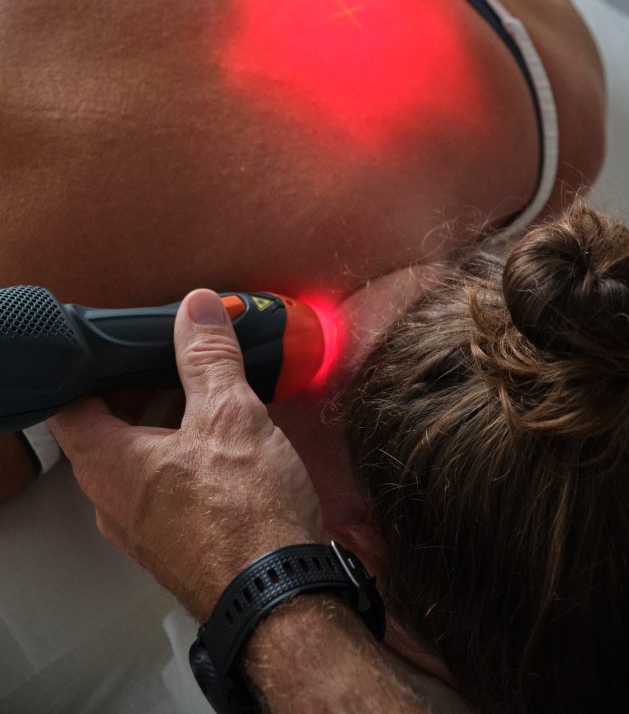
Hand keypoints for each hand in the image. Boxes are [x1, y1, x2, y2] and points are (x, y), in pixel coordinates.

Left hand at [49, 289, 324, 622]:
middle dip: (141, 381)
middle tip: (177, 348)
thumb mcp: (229, 416)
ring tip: (209, 382)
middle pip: (106, 424)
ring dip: (168, 414)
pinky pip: (165, 480)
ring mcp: (143, 523)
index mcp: (107, 465)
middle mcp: (112, 499)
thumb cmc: (246, 514)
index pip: (68, 402)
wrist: (282, 599)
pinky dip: (185, 447)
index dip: (89, 365)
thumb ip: (208, 357)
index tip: (119, 339)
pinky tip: (225, 433)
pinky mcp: (175, 538)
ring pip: (139, 452)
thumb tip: (197, 306)